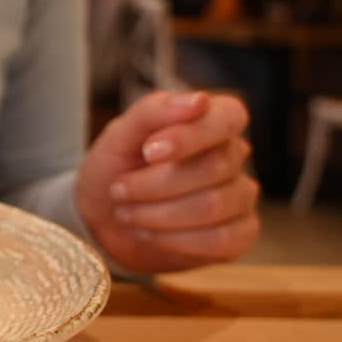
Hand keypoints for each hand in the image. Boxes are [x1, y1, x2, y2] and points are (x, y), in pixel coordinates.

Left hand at [76, 91, 259, 273]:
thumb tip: (199, 101)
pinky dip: (174, 240)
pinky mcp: (239, 234)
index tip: (149, 152)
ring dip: (158, 213)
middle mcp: (233, 155)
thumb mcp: (121, 133)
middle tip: (118, 189)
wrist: (101, 216)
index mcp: (211, 120)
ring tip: (126, 212)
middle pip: (215, 167)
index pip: (228, 117)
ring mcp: (240, 196)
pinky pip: (222, 240)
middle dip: (155, 183)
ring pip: (215, 205)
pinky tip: (147, 233)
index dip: (191, 136)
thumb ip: (154, 111)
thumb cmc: (116, 166)